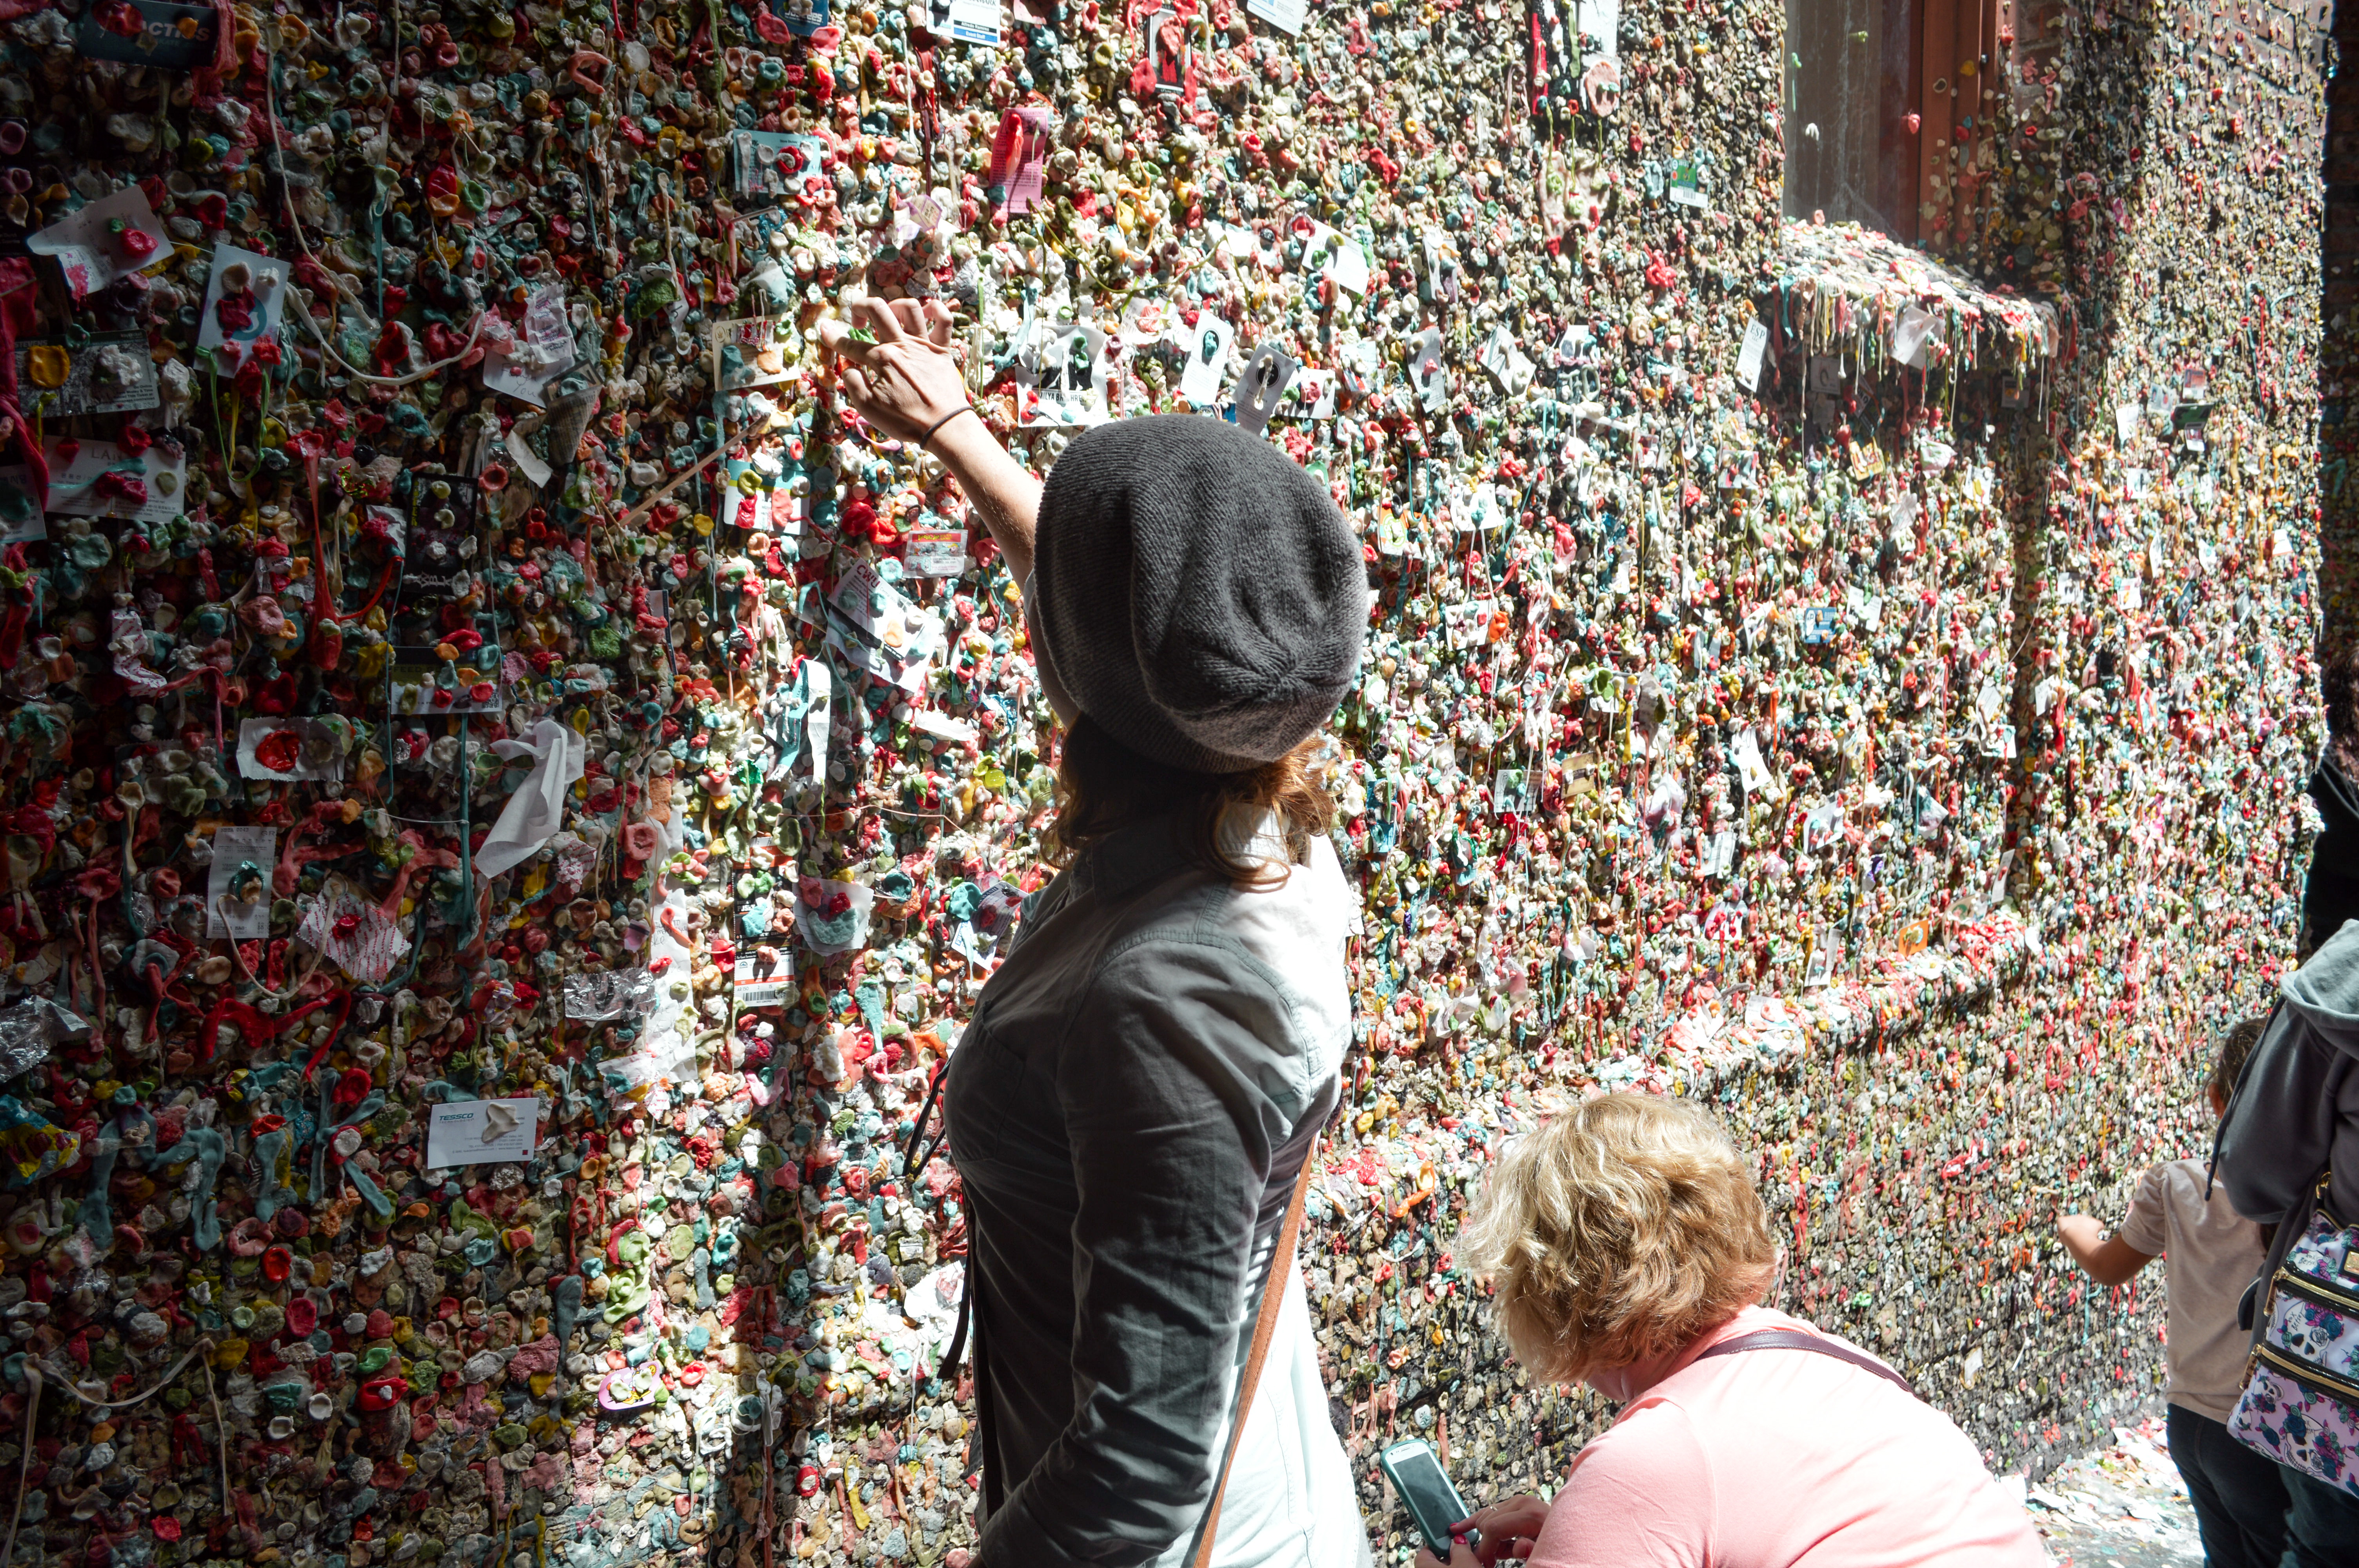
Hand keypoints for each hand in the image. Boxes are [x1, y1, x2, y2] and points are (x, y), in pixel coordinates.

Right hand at [814, 297, 970, 444]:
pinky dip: (936, 311)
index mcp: (882, 359)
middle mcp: (902, 345)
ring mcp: (925, 345)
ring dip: (896, 306)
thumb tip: (849, 367)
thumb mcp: (868, 408)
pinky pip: (944, 320)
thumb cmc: (905, 420)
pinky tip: (926, 314)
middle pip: (877, 309)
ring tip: (890, 318)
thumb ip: (853, 383)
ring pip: (910, 308)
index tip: (825, 330)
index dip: (834, 338)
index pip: (851, 345)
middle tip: (857, 321)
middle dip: (860, 307)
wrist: (944, 426)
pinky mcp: (943, 350)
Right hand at [1410, 1495, 1550, 1567]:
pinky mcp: (1515, 1502)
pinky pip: (1490, 1511)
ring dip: (1481, 1535)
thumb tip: (1518, 1549)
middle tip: (1490, 1562)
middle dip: (1484, 1543)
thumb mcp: (1546, 1552)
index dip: (1485, 1549)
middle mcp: (1523, 1502)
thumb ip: (1530, 1550)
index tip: (1487, 1565)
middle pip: (1487, 1521)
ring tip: (1487, 1554)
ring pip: (1485, 1515)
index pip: (1493, 1528)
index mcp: (1530, 1515)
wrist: (1570, 1532)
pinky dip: (1478, 1522)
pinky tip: (1458, 1527)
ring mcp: (1518, 1500)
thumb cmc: (1558, 1545)